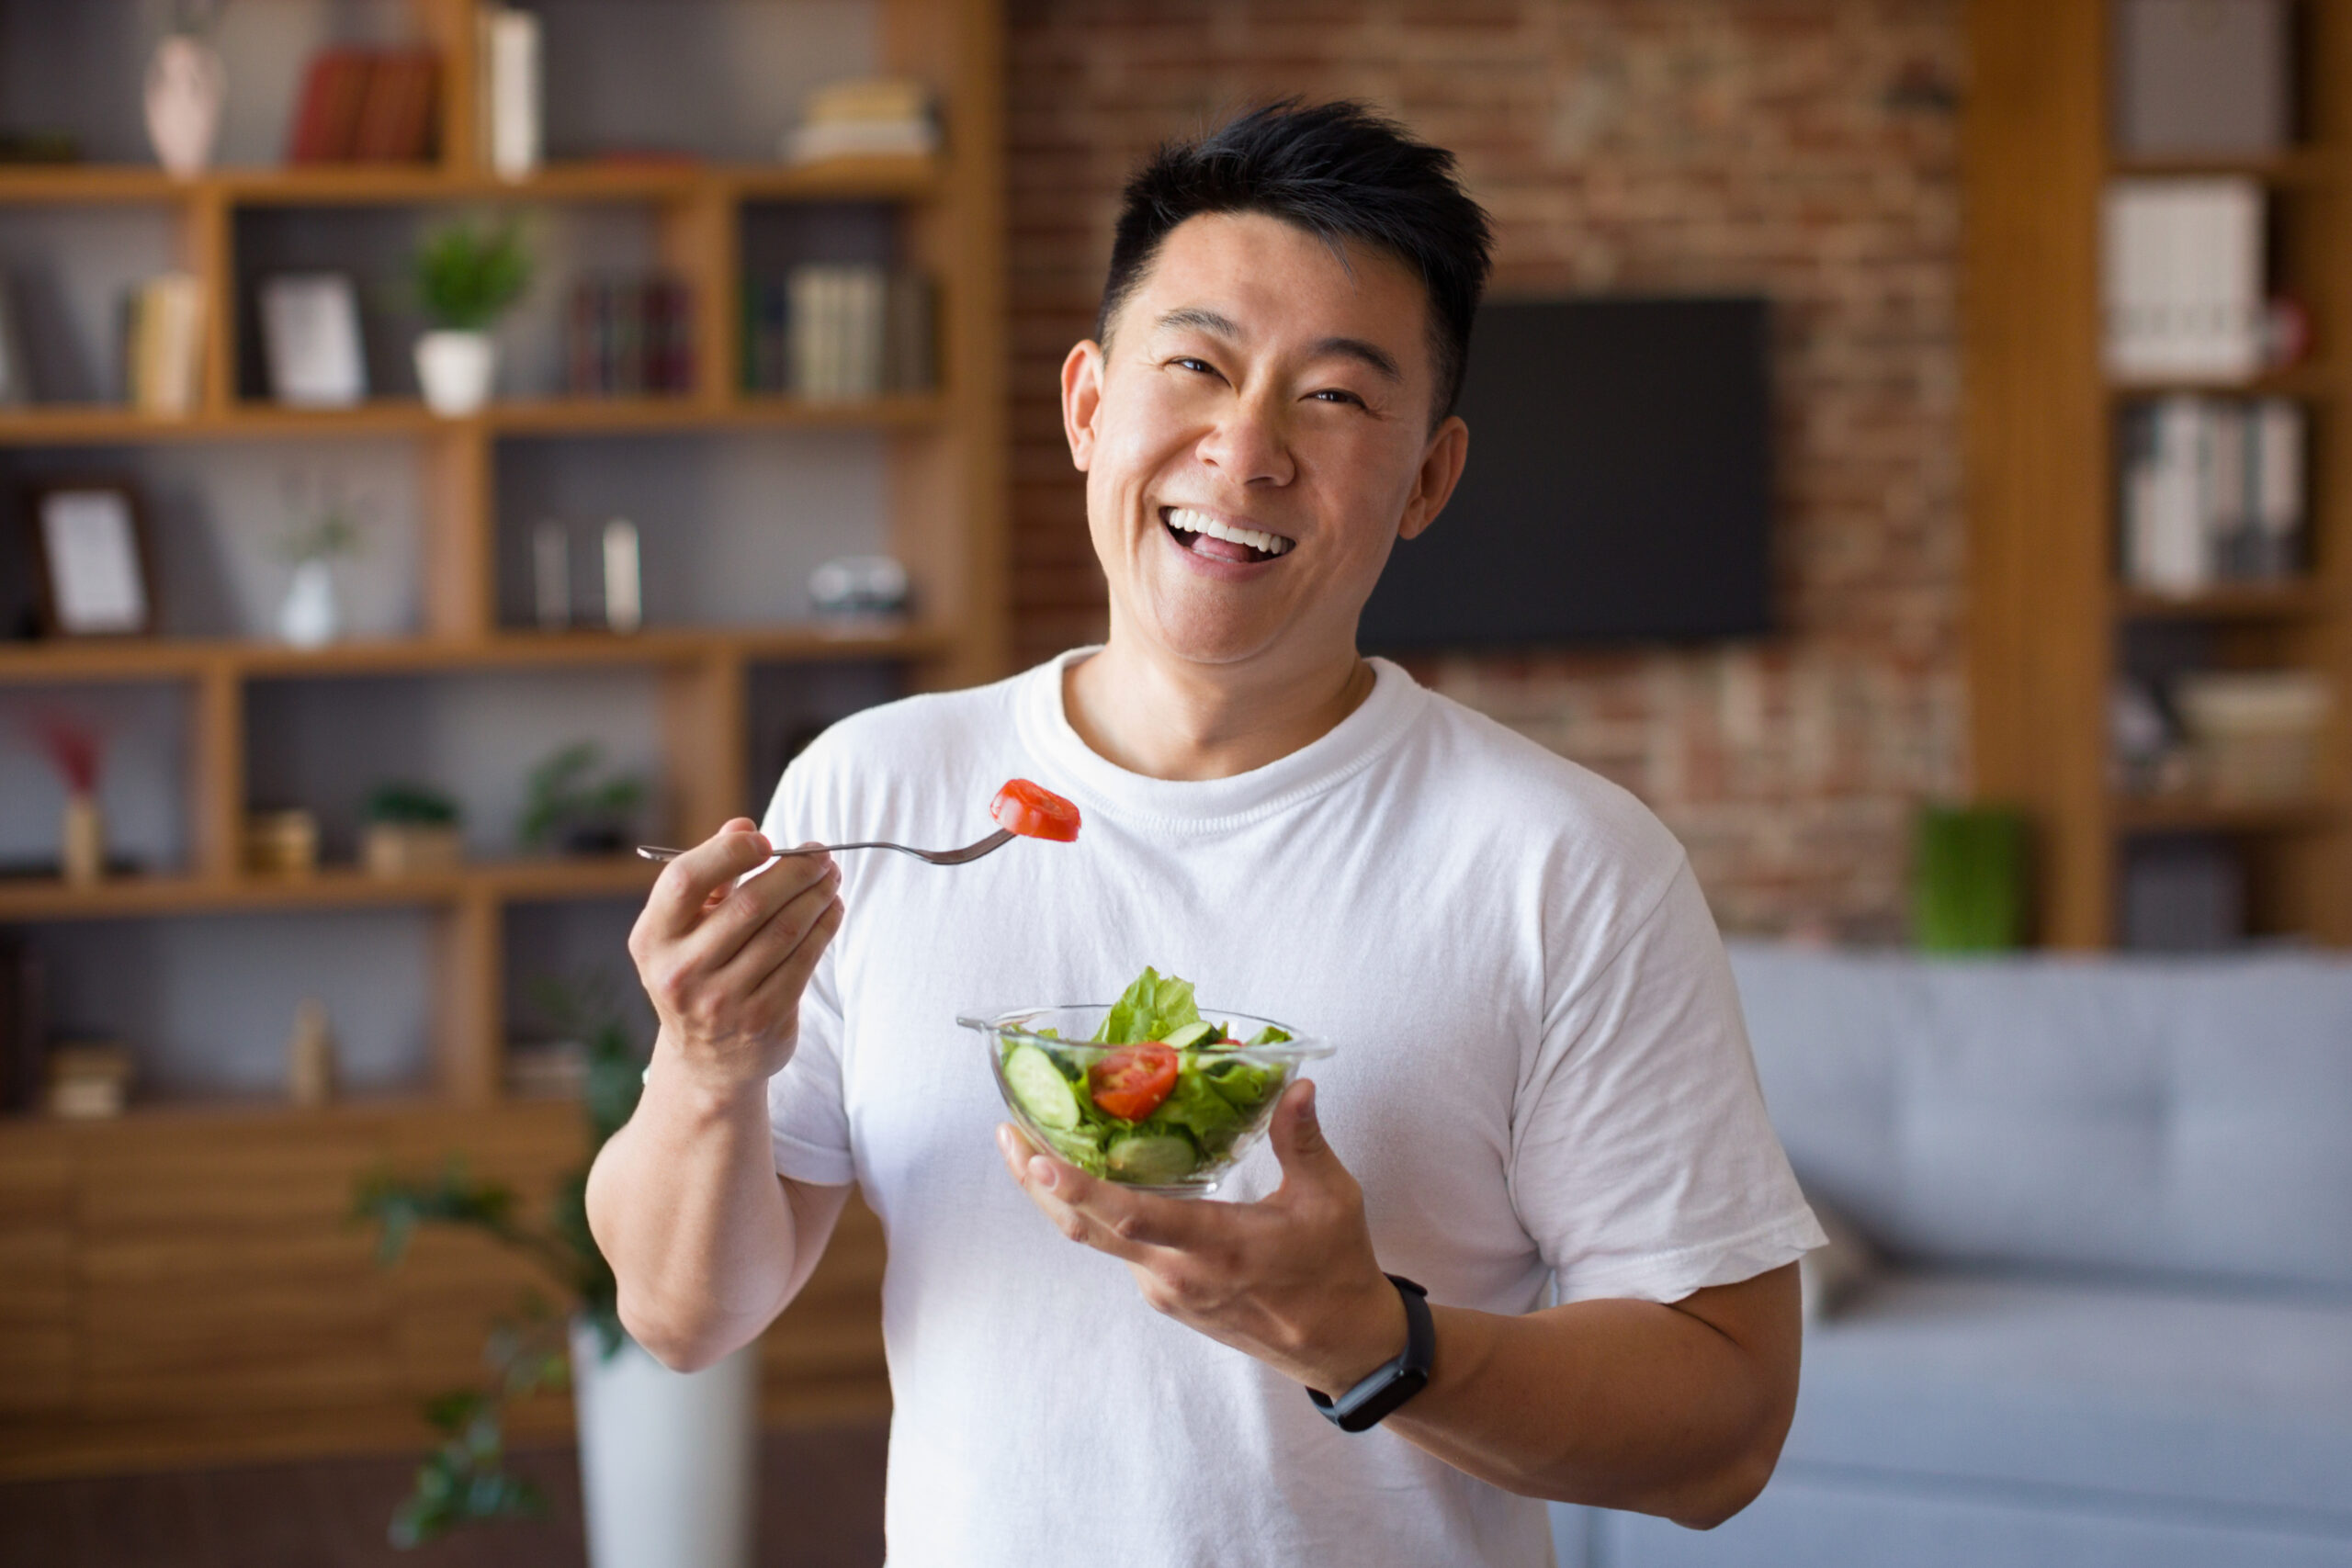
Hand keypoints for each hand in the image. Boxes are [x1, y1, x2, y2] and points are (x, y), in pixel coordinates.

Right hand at [628, 817, 842, 1098]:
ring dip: (816, 896)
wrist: (705, 1060)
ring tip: (831, 877)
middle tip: (821, 854)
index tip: (765, 839)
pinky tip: (832, 909)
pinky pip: (803, 962)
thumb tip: (743, 825)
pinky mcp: (762, 1020)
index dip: (728, 852)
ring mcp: (721, 1001)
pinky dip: (824, 928)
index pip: (686, 880)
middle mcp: (680, 972)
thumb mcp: (686, 927)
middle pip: (750, 904)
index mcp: (653, 939)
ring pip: (784, 932)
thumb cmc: (698, 970)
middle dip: (794, 871)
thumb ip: (712, 875)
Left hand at [997, 1078, 1407, 1393]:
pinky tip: (1081, 1177)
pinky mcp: (1166, 1296)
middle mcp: (1178, 1275)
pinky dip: (1091, 1212)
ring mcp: (1166, 1290)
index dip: (1080, 1189)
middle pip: (1089, 1229)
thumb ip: (1302, 1140)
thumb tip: (1297, 1084)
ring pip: (1096, 1240)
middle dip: (1038, 1182)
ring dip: (1059, 1196)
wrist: (1340, 1345)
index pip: (1133, 1218)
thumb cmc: (1335, 1268)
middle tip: (1006, 1132)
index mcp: (1218, 1250)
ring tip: (1027, 1144)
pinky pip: (1117, 1249)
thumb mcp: (1330, 1199)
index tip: (1038, 1160)